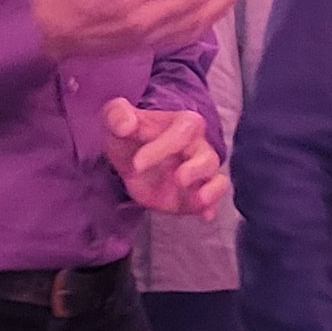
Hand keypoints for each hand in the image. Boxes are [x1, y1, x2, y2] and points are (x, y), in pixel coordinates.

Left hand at [101, 99, 225, 217]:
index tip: (137, 163)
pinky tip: (205, 215)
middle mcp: (196, 148)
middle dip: (197, 169)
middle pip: (209, 157)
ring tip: (200, 199)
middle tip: (178, 178)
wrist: (127, 159)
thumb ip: (117, 115)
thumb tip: (127, 125)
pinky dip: (211, 207)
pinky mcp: (193, 196)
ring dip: (211, 189)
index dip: (163, 147)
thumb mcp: (114, 119)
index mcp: (183, 124)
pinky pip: (211, 201)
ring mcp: (197, 174)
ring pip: (216, 179)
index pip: (184, 132)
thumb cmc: (127, 135)